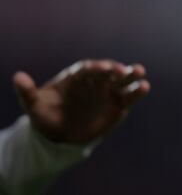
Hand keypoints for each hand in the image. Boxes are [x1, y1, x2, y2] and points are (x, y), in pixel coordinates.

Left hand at [13, 59, 150, 143]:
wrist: (58, 134)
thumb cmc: (46, 114)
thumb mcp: (34, 104)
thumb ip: (27, 91)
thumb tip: (17, 76)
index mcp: (78, 76)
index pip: (90, 69)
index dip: (97, 67)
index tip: (104, 68)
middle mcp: (96, 81)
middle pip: (110, 71)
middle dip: (118, 69)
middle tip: (124, 70)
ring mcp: (108, 92)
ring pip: (123, 81)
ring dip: (133, 76)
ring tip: (141, 74)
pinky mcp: (118, 106)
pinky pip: (129, 97)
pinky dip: (137, 92)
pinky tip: (144, 87)